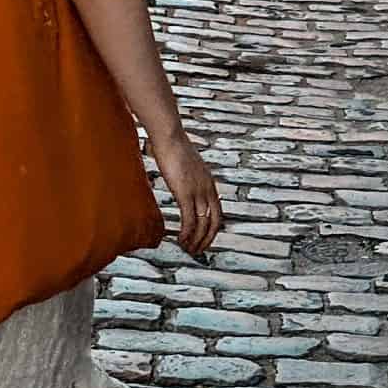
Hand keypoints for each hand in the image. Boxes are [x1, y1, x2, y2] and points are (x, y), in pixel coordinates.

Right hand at [154, 128, 222, 255]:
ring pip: (202, 224)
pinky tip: (181, 240)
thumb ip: (188, 174)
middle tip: (199, 251)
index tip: (204, 238)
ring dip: (196, 240)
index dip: (212, 228)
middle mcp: (207, 189)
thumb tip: (180, 177)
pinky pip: (189, 220)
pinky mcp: (185, 193)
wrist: (169, 136)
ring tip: (188, 250)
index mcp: (209, 182)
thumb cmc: (174, 146)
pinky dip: (187, 234)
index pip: (218, 212)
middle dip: (207, 239)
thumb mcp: (187, 164)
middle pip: (214, 222)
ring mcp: (198, 191)